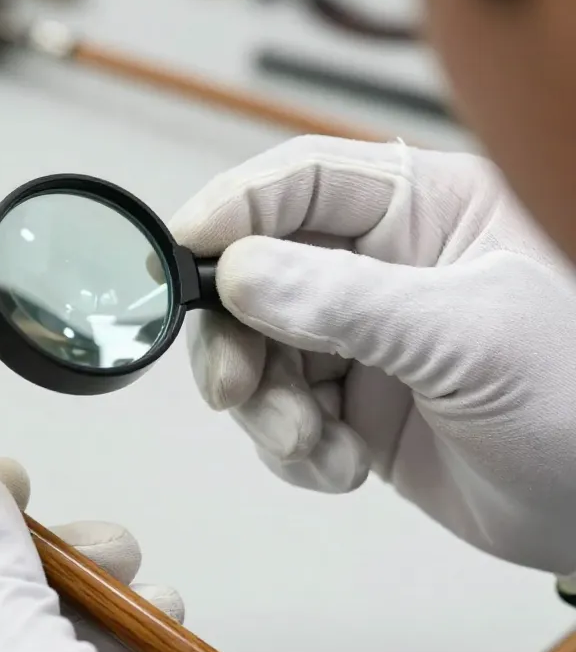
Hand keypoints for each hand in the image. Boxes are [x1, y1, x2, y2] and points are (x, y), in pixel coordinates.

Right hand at [172, 136, 575, 573]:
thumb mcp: (468, 338)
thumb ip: (348, 302)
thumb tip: (240, 273)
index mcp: (427, 213)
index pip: (304, 183)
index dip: (235, 211)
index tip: (184, 252)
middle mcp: (384, 270)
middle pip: (258, 276)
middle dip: (238, 339)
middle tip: (235, 389)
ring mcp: (364, 340)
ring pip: (258, 354)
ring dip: (268, 410)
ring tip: (312, 444)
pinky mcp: (353, 406)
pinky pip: (279, 416)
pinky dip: (294, 450)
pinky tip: (342, 468)